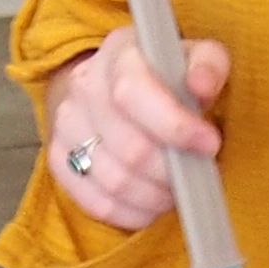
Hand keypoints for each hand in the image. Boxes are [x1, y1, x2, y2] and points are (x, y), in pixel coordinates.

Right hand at [42, 30, 229, 230]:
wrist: (116, 85)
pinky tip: (154, 203)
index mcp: (119, 54)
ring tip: (177, 189)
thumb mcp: (196, 58)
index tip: (209, 144)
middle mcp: (85, 86)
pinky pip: (98, 203)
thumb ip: (208, 66)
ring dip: (157, 196)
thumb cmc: (167, 76)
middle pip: (129, 148)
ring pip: (116, 181)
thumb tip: (200, 86)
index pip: (133, 93)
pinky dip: (134, 213)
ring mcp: (67, 125)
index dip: (174, 126)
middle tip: (196, 174)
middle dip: (173, 170)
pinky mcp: (59, 160)